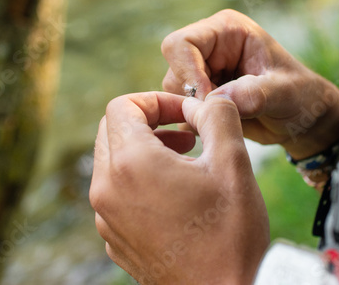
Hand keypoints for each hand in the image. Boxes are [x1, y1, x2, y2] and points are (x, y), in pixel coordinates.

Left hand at [90, 92, 268, 284]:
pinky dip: (138, 180)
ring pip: (111, 161)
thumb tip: (205, 100)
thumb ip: (218, 116)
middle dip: (148, 122)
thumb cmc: (229, 235)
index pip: (122, 106)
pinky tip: (173, 195)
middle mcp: (106, 189)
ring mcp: (106, 217)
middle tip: (185, 135)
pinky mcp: (114, 238)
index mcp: (131, 164)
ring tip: (184, 160)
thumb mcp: (232, 163)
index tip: (186, 115)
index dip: (156, 101)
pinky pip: (115, 192)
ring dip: (143, 150)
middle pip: (112, 130)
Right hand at [161, 9, 338, 158]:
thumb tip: (217, 100)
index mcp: (226, 31)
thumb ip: (254, 94)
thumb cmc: (300, 96)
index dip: (188, 72)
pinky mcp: (199, 97)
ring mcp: (202, 73)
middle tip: (223, 115)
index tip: (209, 99)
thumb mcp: (285, 92)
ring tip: (232, 119)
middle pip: (174, 72)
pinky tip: (224, 125)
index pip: (181, 43)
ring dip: (197, 113)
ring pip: (174, 94)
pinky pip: (181, 112)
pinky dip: (197, 123)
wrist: (302, 120)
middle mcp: (208, 49)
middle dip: (194, 98)